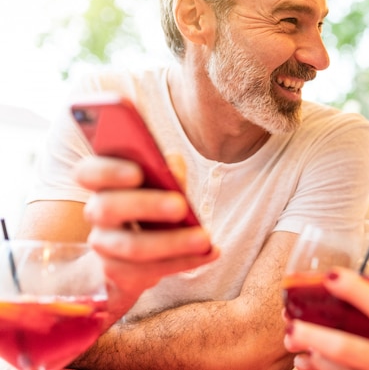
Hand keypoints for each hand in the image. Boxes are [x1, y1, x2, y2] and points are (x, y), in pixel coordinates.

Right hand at [74, 156, 218, 318]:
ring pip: (132, 247)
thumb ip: (165, 175)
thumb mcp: (158, 189)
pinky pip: (150, 271)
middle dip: (147, 205)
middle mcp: (96, 214)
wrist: (127, 261)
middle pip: (109, 208)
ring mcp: (105, 247)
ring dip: (172, 242)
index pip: (88, 172)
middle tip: (181, 206)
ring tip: (205, 238)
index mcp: (103, 184)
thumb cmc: (149, 211)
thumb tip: (174, 163)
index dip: (108, 171)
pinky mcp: (118, 274)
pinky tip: (212, 252)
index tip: (137, 172)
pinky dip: (185, 261)